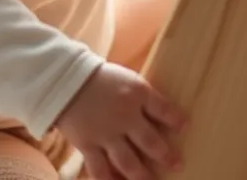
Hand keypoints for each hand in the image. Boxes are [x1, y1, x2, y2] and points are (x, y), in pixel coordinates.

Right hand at [54, 62, 186, 179]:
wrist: (62, 79)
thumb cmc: (97, 76)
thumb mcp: (125, 78)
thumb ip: (141, 97)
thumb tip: (158, 113)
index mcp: (136, 94)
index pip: (164, 109)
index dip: (176, 120)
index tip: (185, 127)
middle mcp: (125, 117)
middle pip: (151, 142)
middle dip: (166, 156)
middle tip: (177, 165)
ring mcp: (106, 134)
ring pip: (129, 162)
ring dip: (142, 175)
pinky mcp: (88, 145)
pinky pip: (100, 169)